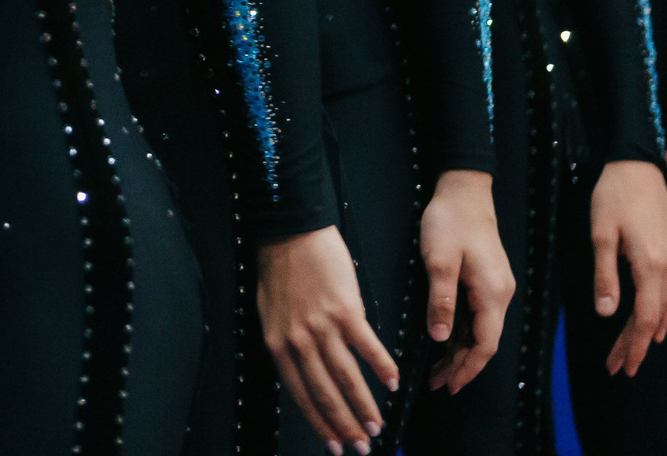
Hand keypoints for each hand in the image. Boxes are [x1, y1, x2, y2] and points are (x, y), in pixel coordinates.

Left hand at [257, 225, 398, 450]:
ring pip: (347, 377)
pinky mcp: (345, 310)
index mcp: (277, 344)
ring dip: (365, 405)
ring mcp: (322, 326)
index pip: (300, 395)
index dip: (319, 423)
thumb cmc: (281, 271)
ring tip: (378, 425)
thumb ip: (288, 346)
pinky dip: (382, 367)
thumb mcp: (272, 314)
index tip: (335, 445)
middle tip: (362, 446)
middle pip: (325, 393)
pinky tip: (394, 382)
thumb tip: (306, 375)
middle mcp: (298, 340)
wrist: (291, 232)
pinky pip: (367, 346)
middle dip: (345, 425)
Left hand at [419, 168, 515, 393]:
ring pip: (479, 330)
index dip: (467, 368)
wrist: (464, 189)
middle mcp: (500, 295)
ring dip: (459, 350)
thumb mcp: (439, 260)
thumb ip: (441, 300)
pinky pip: (475, 315)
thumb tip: (439, 338)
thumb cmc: (450, 221)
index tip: (449, 386)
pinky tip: (444, 340)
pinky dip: (460, 331)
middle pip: (483, 342)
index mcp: (492, 294)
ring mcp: (494, 287)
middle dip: (461, 365)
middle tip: (436, 384)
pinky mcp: (486, 279)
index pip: (484, 344)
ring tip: (436, 370)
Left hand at [589, 158, 666, 374]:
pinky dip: (662, 312)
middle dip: (636, 345)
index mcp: (650, 264)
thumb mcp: (600, 234)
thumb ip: (605, 275)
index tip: (620, 366)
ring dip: (649, 331)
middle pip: (657, 318)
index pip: (645, 318)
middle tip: (619, 368)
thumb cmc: (612, 196)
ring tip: (632, 352)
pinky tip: (654, 322)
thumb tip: (606, 314)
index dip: (633, 345)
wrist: (637, 164)